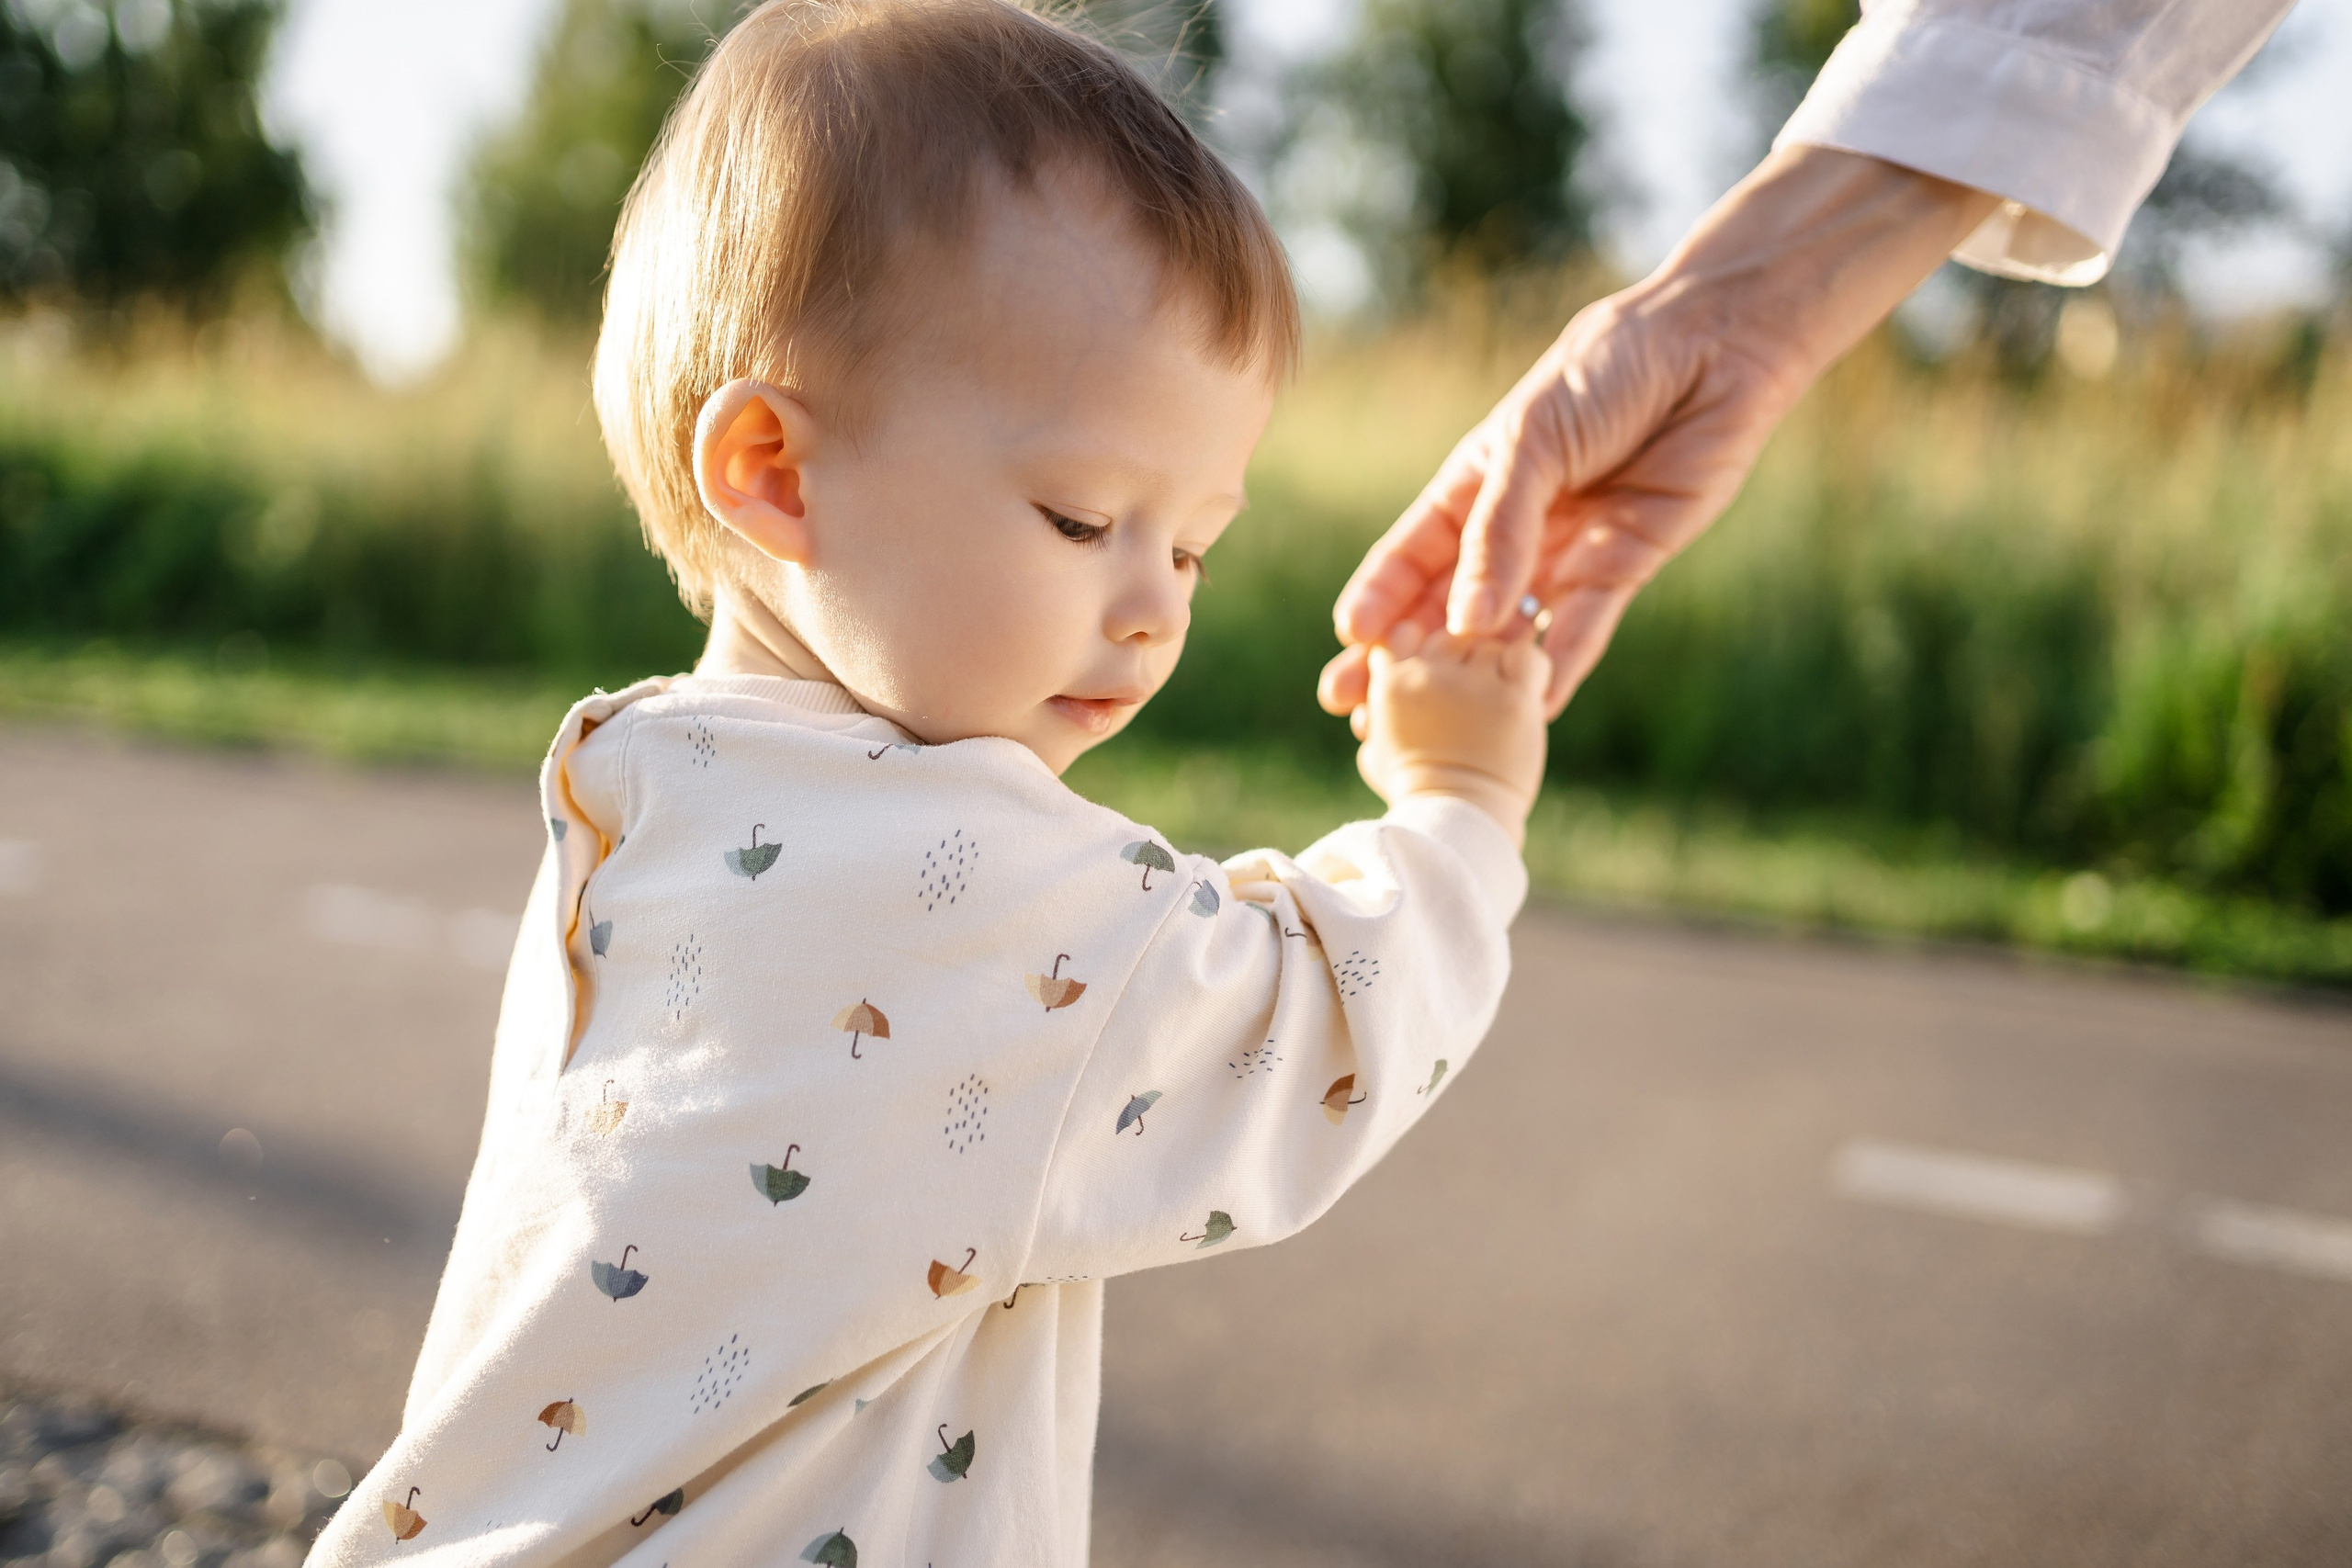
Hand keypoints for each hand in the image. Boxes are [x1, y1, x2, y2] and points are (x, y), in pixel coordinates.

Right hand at [1319, 147, 1999, 718]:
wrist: (1709, 348)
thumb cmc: (1606, 372)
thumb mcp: (1532, 441)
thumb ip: (1499, 531)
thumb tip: (1465, 625)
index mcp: (1473, 485)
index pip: (1410, 554)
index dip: (1378, 597)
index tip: (1348, 641)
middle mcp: (1513, 529)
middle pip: (1446, 607)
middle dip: (1405, 660)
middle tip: (1360, 711)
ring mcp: (1567, 552)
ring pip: (1508, 631)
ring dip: (1473, 678)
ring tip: (1437, 729)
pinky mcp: (1625, 566)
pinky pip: (1584, 629)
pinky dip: (1561, 667)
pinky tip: (1532, 711)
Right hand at [1354, 628, 1550, 842]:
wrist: (1460, 825)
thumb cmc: (1419, 795)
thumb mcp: (1380, 755)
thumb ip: (1378, 717)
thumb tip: (1372, 707)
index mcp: (1391, 684)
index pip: (1402, 634)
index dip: (1419, 648)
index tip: (1431, 674)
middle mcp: (1429, 675)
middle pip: (1450, 637)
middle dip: (1461, 661)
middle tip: (1471, 699)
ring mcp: (1473, 684)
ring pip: (1490, 644)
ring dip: (1497, 669)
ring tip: (1496, 706)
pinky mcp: (1514, 698)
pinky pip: (1529, 657)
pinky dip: (1531, 671)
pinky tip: (1524, 694)